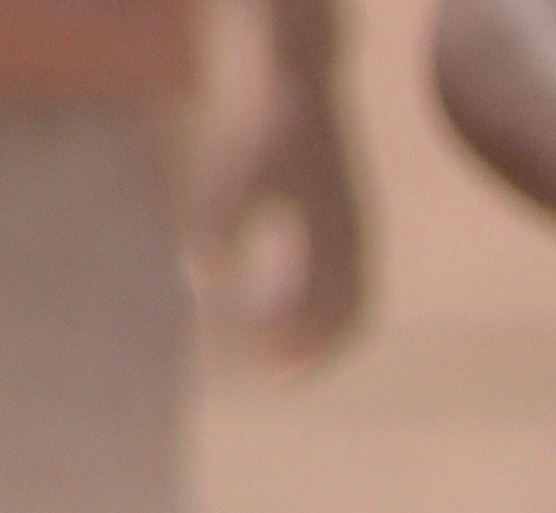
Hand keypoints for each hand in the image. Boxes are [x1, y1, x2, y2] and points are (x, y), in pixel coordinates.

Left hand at [199, 50, 371, 371]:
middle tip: (274, 381)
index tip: (266, 372)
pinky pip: (349, 287)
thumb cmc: (262, 131)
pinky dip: (325, 314)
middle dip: (315, 354)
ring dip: (322, 339)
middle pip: (347, 317)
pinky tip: (283, 315)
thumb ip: (218, 225)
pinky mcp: (353, 231)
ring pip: (353, 306)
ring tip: (279, 359)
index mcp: (330, 235)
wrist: (300, 88)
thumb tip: (195, 279)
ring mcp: (359, 238)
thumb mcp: (233, 173)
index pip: (323, 309)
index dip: (298, 345)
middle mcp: (355, 242)